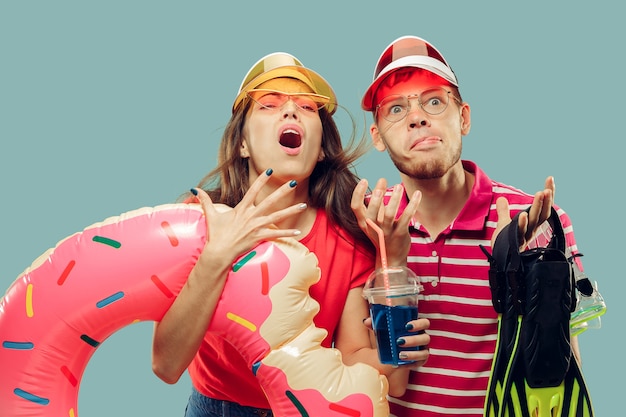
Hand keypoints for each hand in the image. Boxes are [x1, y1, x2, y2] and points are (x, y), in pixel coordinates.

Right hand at [192, 170, 306, 270]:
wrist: (218, 253)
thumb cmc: (215, 235)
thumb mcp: (211, 216)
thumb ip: (205, 200)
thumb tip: (194, 189)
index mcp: (241, 209)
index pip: (253, 190)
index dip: (262, 179)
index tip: (270, 170)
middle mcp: (251, 216)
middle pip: (270, 201)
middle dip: (283, 191)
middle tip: (293, 182)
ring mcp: (256, 227)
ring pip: (278, 216)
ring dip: (291, 210)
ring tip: (303, 205)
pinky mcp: (259, 237)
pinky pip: (277, 235)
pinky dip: (288, 234)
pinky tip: (298, 232)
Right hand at [351, 178, 421, 265]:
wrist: (391, 256)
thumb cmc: (383, 233)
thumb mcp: (378, 216)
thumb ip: (379, 198)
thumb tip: (381, 179)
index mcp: (364, 222)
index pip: (355, 207)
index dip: (357, 193)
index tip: (364, 180)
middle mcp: (373, 227)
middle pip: (371, 212)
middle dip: (375, 199)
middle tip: (380, 185)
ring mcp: (386, 232)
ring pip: (389, 215)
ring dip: (394, 199)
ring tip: (399, 187)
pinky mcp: (400, 234)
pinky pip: (406, 218)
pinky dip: (412, 205)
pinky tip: (418, 194)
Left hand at [362, 317, 429, 367]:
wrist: (391, 351)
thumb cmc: (390, 335)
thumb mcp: (383, 329)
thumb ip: (376, 324)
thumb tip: (366, 321)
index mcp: (417, 328)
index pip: (425, 323)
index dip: (419, 324)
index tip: (407, 326)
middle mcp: (422, 338)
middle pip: (425, 338)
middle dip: (413, 340)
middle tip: (399, 341)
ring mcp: (423, 350)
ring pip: (424, 353)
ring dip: (412, 354)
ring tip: (400, 355)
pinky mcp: (419, 362)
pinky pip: (418, 364)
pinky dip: (408, 365)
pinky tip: (398, 365)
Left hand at [492, 176, 554, 248]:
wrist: (499, 261)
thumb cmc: (505, 243)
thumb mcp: (504, 224)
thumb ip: (503, 212)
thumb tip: (501, 198)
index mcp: (532, 224)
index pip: (544, 207)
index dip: (548, 194)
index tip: (550, 179)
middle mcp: (532, 229)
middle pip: (543, 213)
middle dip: (546, 200)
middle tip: (547, 188)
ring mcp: (525, 236)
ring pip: (535, 220)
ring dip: (538, 207)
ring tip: (540, 193)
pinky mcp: (516, 242)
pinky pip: (521, 232)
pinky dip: (522, 223)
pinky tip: (523, 214)